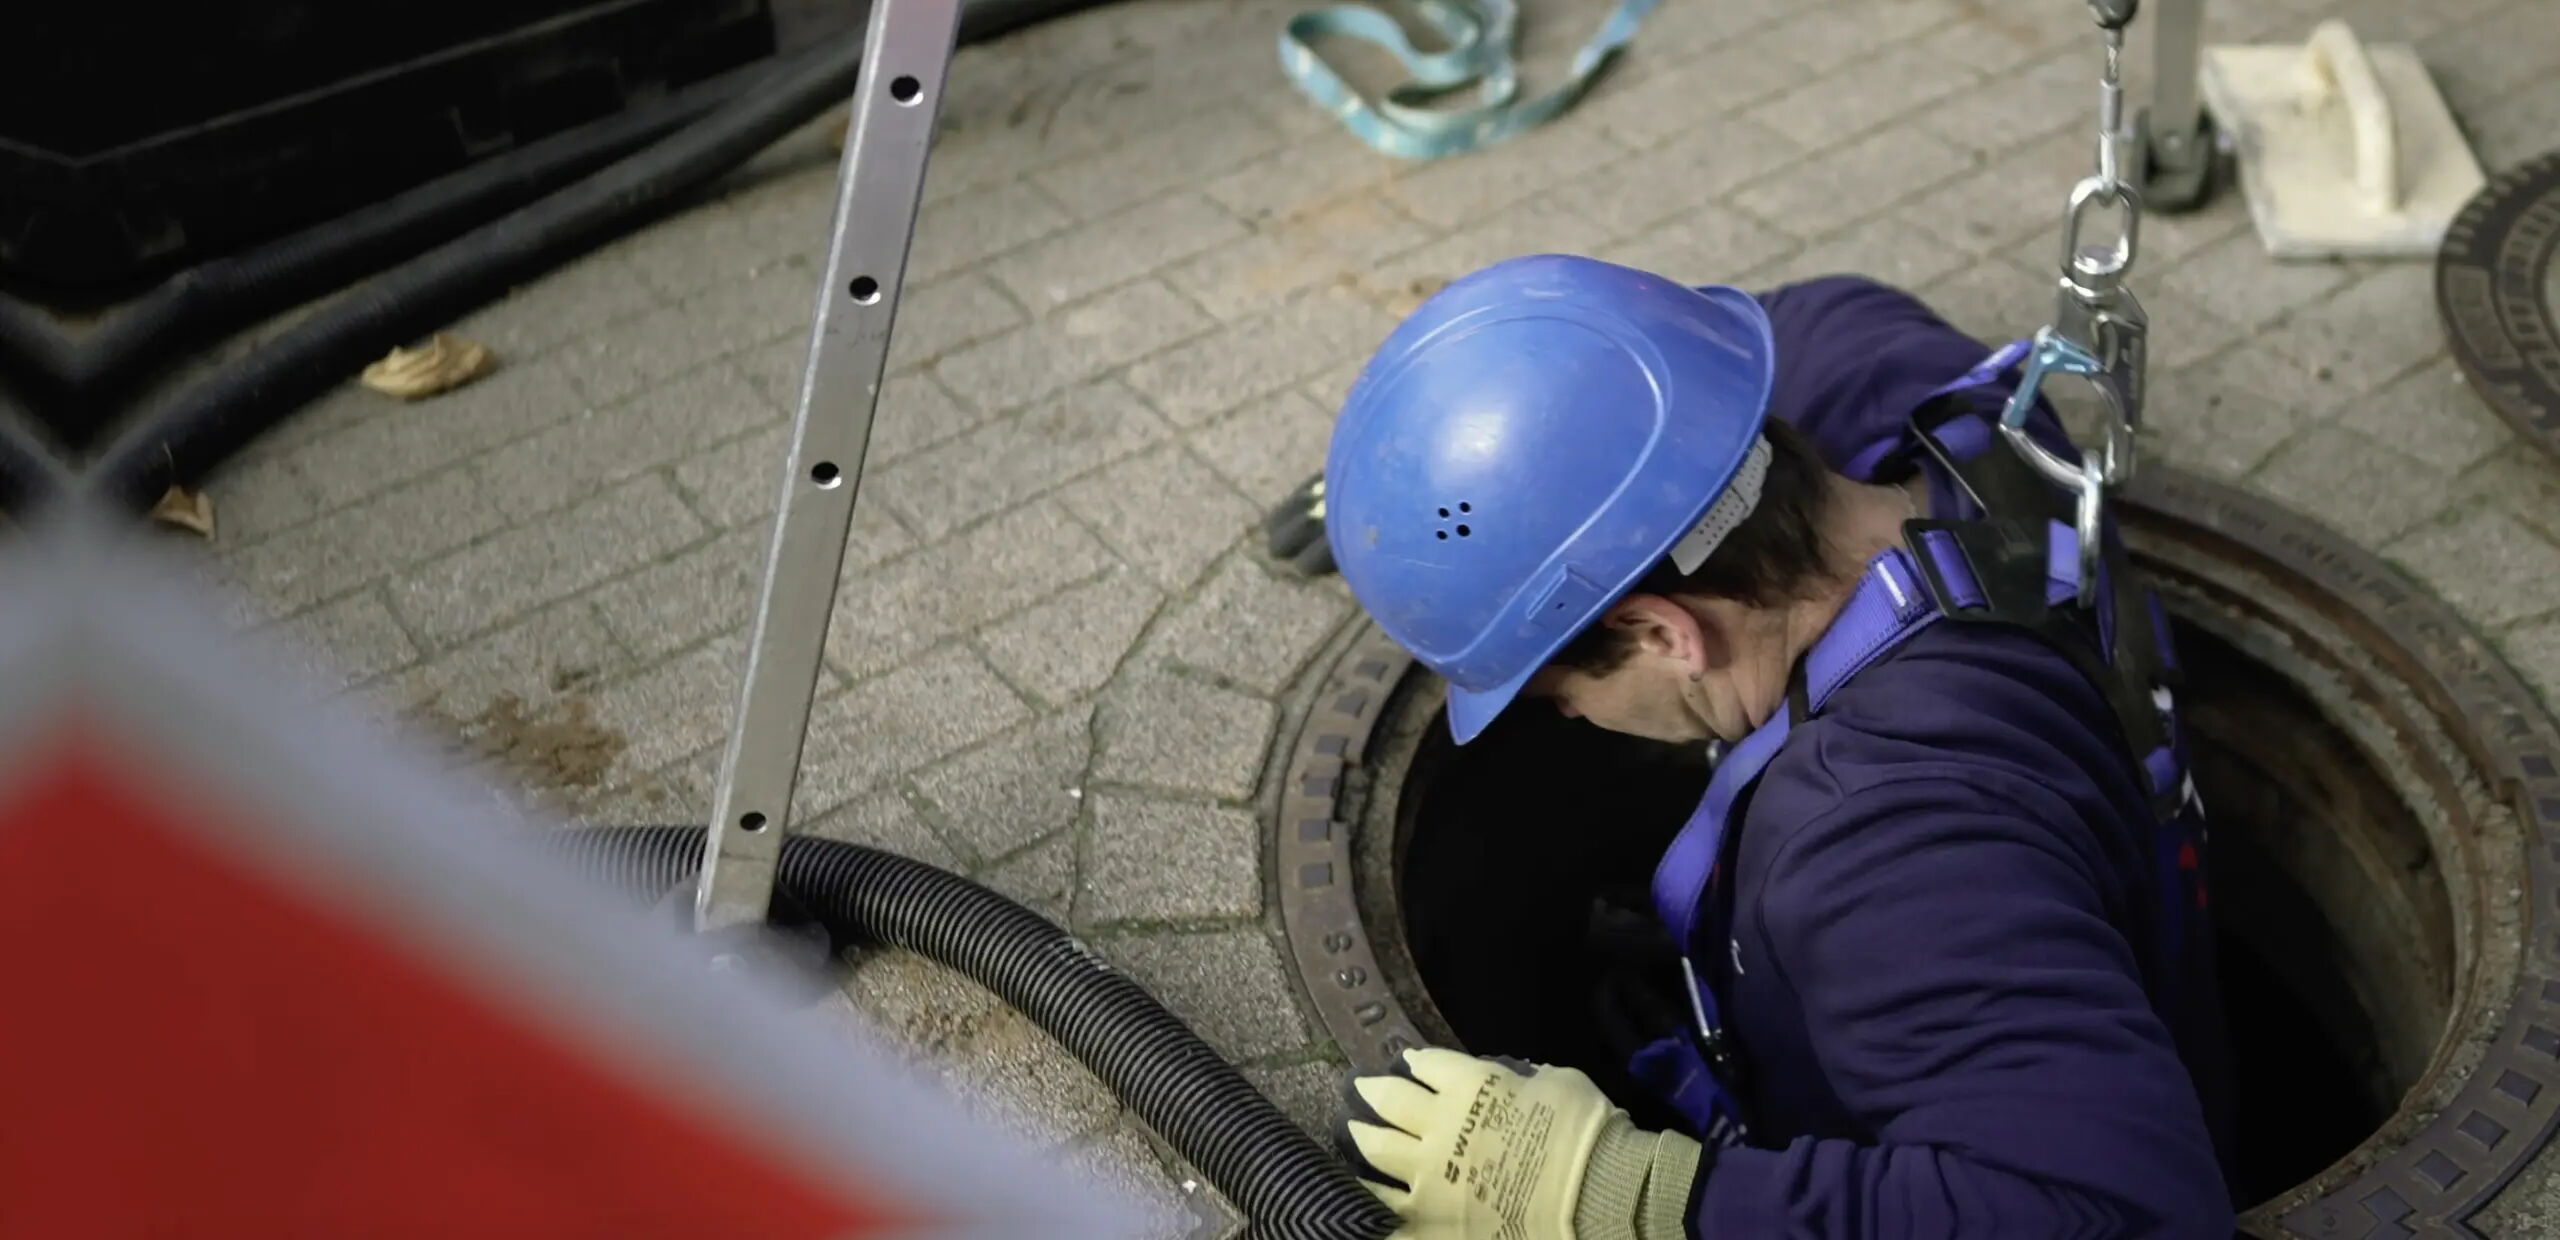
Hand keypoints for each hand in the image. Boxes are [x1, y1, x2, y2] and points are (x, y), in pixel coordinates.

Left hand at [1343, 1048, 1697, 1239]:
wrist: (1594, 1192)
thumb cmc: (1583, 1131)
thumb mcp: (1552, 1083)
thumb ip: (1518, 1081)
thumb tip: (1510, 1084)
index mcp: (1470, 1087)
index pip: (1429, 1064)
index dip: (1416, 1061)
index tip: (1409, 1061)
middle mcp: (1438, 1127)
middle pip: (1391, 1102)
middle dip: (1374, 1093)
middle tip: (1361, 1089)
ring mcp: (1428, 1179)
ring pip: (1377, 1154)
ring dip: (1363, 1141)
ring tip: (1354, 1135)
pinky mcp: (1429, 1225)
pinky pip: (1387, 1215)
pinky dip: (1371, 1206)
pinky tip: (1362, 1199)